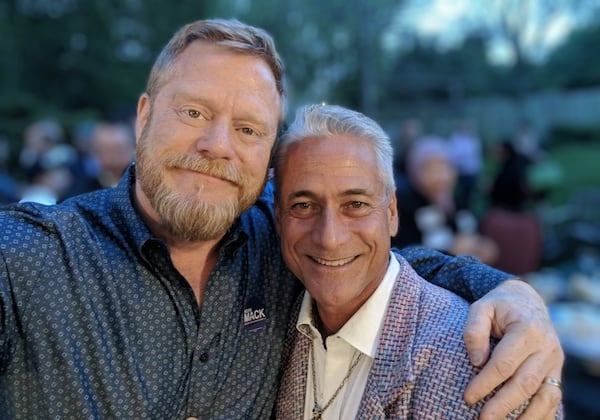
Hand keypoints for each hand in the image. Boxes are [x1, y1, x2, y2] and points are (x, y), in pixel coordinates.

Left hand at [463, 279, 563, 418]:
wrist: (526, 301)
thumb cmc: (499, 306)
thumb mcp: (481, 307)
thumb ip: (474, 331)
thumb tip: (477, 362)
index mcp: (527, 329)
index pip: (504, 364)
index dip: (485, 383)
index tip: (468, 397)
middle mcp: (546, 347)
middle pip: (524, 383)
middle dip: (502, 405)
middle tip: (482, 419)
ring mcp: (555, 361)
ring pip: (544, 396)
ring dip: (524, 416)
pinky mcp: (557, 371)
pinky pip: (553, 398)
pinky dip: (541, 415)